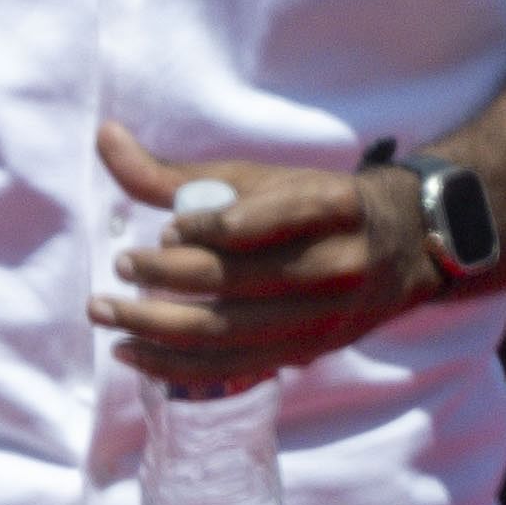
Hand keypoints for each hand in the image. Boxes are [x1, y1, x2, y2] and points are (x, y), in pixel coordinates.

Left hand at [93, 127, 434, 391]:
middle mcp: (336, 264)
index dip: (217, 226)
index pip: (273, 218)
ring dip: (153, 326)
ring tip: (103, 311)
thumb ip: (177, 174)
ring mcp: (322, 317)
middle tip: (119, 266)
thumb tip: (105, 137)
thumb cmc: (314, 207)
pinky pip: (229, 368)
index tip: (167, 230)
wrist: (402, 250)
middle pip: (237, 280)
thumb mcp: (260, 181)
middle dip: (166, 276)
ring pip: (225, 331)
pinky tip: (129, 352)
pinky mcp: (305, 352)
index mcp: (334, 207)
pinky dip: (172, 364)